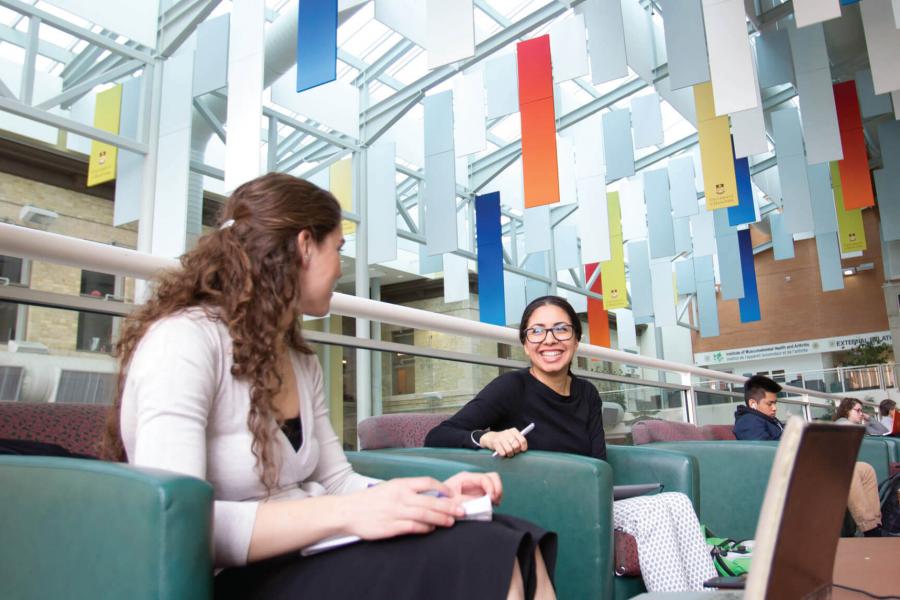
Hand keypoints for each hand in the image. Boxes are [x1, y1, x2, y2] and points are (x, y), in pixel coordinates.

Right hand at [343, 477, 464, 540]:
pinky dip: (425, 528)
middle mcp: (399, 497)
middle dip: (449, 506)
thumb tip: (430, 494)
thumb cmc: (370, 500)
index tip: (452, 494)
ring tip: (451, 521)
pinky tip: (431, 529)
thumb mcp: (389, 488)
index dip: (442, 488)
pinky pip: (412, 527)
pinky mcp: (390, 527)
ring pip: (424, 514)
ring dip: (440, 518)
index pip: (427, 482)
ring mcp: (395, 512)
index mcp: (400, 484)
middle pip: (430, 500)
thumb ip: (408, 490)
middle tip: (461, 511)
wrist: (347, 511)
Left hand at [443, 471, 502, 504]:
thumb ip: (465, 501)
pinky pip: (491, 494)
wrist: (435, 508)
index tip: (491, 499)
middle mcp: (472, 480)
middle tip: (494, 501)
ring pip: (494, 485)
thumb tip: (481, 503)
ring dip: (497, 494)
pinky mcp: (478, 496)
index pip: (484, 477)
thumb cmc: (440, 501)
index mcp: (465, 478)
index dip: (491, 487)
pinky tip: (491, 506)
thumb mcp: (450, 502)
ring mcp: (476, 488)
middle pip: (492, 477)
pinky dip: (494, 499)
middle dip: (497, 488)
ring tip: (494, 504)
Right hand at [479, 427, 527, 457]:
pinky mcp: (495, 442)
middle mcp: (508, 432)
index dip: (523, 447)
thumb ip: (518, 441)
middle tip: (513, 452)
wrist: (490, 437)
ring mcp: (501, 437)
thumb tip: (524, 450)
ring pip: (509, 450)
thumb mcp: (512, 437)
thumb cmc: (504, 440)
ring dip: (509, 454)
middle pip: (516, 446)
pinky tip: (502, 452)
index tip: (522, 450)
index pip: (523, 440)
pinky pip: (502, 453)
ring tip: (508, 453)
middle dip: (515, 451)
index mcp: (514, 431)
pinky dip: (503, 454)